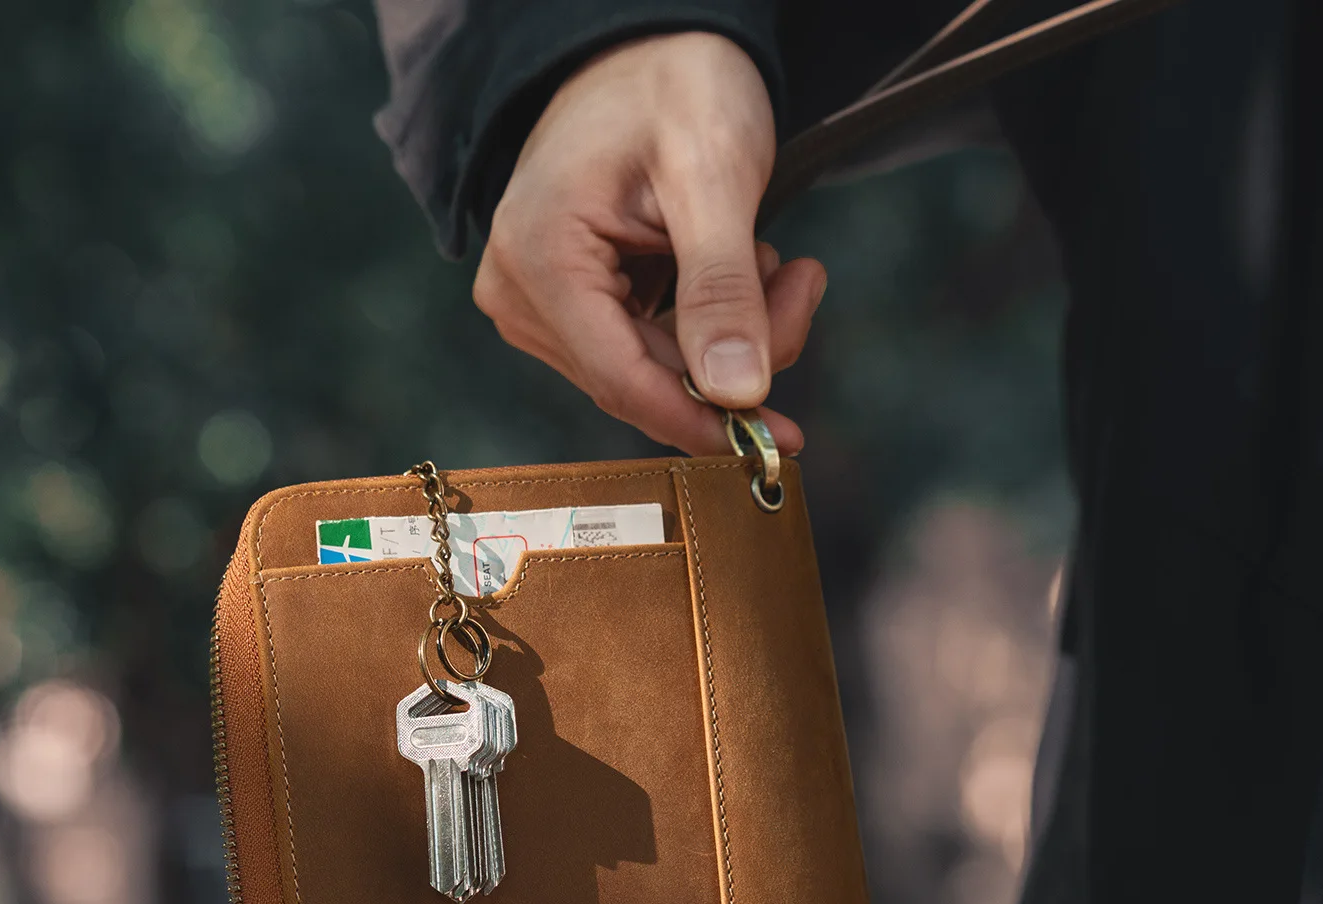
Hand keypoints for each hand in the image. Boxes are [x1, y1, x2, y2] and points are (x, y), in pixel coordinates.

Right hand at [474, 32, 827, 455]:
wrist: (643, 45)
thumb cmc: (672, 83)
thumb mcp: (712, 173)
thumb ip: (722, 287)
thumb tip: (736, 393)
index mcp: (539, 258)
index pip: (622, 380)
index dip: (702, 418)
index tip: (777, 440)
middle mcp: (521, 294)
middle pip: (644, 380)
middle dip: (736, 354)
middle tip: (802, 286)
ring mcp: (539, 305)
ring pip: (654, 371)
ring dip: (730, 334)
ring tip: (775, 262)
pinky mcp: (568, 308)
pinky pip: (650, 348)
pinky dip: (710, 322)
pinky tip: (741, 266)